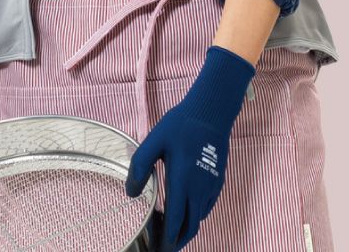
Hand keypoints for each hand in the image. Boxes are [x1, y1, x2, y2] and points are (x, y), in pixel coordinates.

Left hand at [125, 45, 255, 250]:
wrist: (212, 110)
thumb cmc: (181, 124)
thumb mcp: (155, 140)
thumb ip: (140, 166)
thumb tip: (130, 193)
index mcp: (183, 181)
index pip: (176, 222)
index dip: (166, 241)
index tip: (156, 249)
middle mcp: (200, 189)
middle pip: (190, 228)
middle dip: (176, 243)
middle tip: (160, 247)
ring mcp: (211, 186)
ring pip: (198, 219)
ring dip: (184, 228)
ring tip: (167, 228)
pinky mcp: (218, 181)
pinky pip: (206, 207)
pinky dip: (194, 215)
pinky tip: (182, 208)